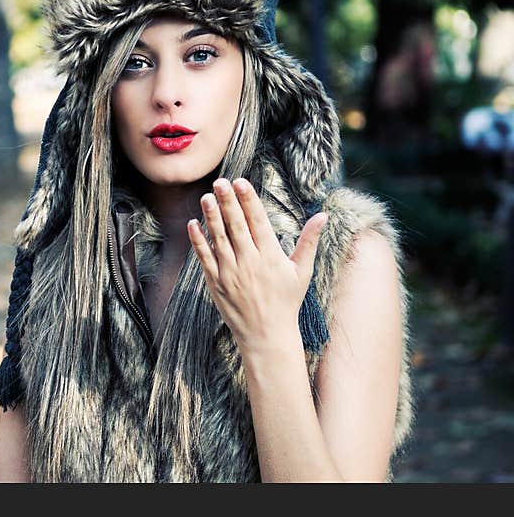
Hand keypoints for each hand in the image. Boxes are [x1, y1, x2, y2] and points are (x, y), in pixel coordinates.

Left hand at [186, 177, 327, 358]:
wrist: (266, 335)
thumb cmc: (286, 301)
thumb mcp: (302, 271)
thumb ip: (309, 241)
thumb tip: (323, 215)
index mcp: (270, 256)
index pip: (257, 221)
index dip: (248, 200)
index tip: (241, 182)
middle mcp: (249, 262)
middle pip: (236, 225)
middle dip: (227, 201)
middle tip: (220, 181)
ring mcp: (230, 272)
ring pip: (219, 239)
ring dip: (211, 216)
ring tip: (206, 196)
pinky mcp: (216, 283)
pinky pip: (204, 258)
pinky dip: (198, 241)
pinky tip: (193, 224)